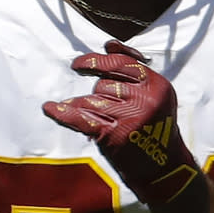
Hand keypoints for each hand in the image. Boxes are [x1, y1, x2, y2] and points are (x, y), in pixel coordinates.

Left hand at [41, 48, 199, 204]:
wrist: (164, 169)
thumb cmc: (154, 128)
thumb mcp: (153, 95)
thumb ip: (132, 70)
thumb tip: (108, 44)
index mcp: (157, 84)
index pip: (120, 63)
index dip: (96, 61)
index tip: (77, 65)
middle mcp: (145, 98)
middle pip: (104, 83)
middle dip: (98, 94)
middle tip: (106, 110)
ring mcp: (130, 117)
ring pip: (91, 100)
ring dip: (83, 106)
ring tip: (85, 113)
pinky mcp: (115, 136)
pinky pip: (81, 118)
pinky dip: (63, 112)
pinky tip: (49, 108)